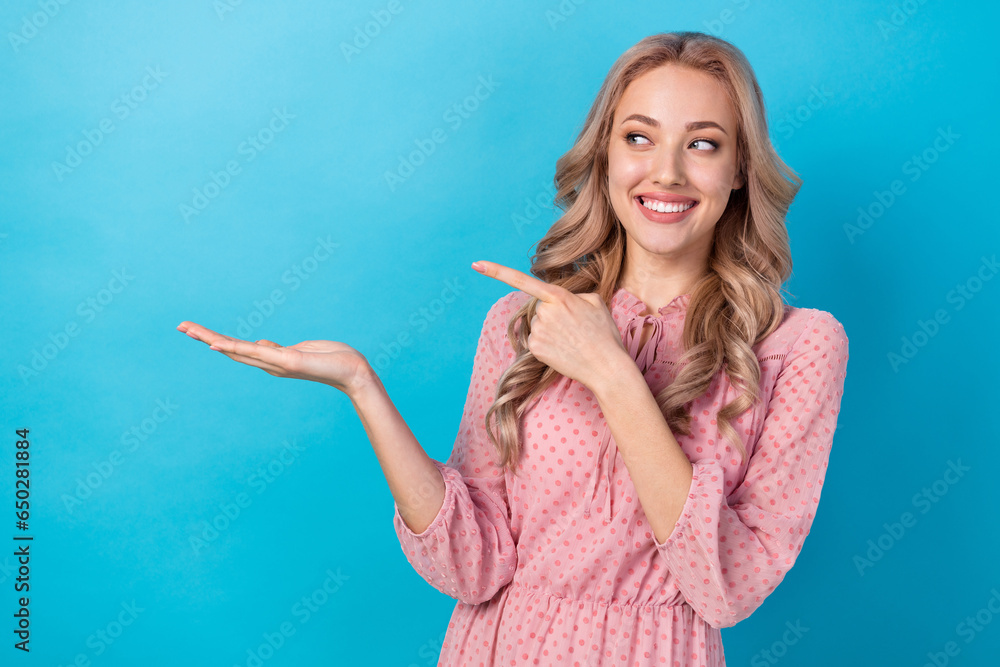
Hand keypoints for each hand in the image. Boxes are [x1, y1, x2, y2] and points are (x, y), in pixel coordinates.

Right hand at [176, 321, 372, 395]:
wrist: (353, 372)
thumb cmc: (331, 360)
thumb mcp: (299, 351)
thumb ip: (277, 349)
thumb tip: (260, 343)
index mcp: (271, 359)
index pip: (238, 348)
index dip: (216, 340)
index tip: (197, 331)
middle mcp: (269, 364)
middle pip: (229, 349)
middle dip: (204, 337)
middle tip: (180, 326)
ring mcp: (275, 363)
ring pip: (236, 349)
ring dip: (210, 338)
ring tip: (188, 329)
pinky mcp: (285, 360)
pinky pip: (254, 352)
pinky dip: (233, 348)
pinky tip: (215, 344)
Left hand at [471, 260, 626, 390]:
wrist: (606, 367)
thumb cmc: (604, 334)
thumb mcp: (596, 302)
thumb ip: (574, 295)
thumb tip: (560, 302)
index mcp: (558, 296)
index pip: (522, 280)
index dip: (497, 271)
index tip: (476, 265)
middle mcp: (544, 312)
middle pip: (538, 308)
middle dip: (551, 315)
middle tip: (574, 328)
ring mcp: (538, 331)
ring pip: (537, 325)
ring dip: (550, 331)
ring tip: (572, 340)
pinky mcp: (535, 349)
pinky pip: (536, 341)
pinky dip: (547, 345)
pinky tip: (563, 351)